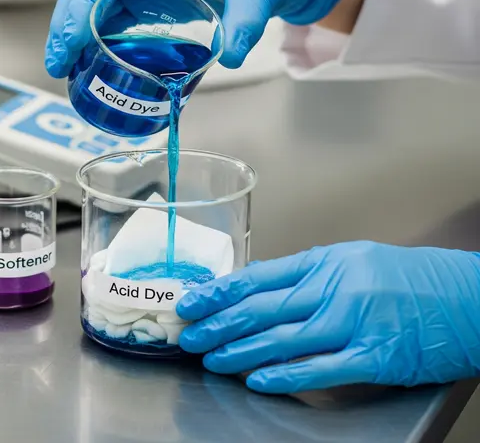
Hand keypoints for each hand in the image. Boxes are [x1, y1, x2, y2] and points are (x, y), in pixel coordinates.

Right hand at [45, 0, 361, 76]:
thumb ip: (244, 25)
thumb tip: (231, 60)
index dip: (77, 9)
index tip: (68, 45)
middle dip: (66, 26)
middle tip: (58, 66)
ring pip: (96, 5)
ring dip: (77, 35)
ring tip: (68, 70)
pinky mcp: (155, 2)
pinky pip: (115, 18)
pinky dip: (98, 39)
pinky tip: (94, 63)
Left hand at [176, 241, 479, 393]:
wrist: (467, 297)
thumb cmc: (409, 278)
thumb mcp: (352, 261)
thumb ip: (306, 274)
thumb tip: (258, 286)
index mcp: (325, 262)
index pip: (258, 277)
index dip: (219, 291)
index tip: (192, 301)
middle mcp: (334, 289)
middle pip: (261, 308)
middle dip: (219, 323)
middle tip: (189, 334)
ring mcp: (353, 322)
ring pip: (282, 339)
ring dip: (240, 351)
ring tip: (211, 359)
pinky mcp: (374, 356)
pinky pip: (320, 368)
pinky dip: (285, 375)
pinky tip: (258, 380)